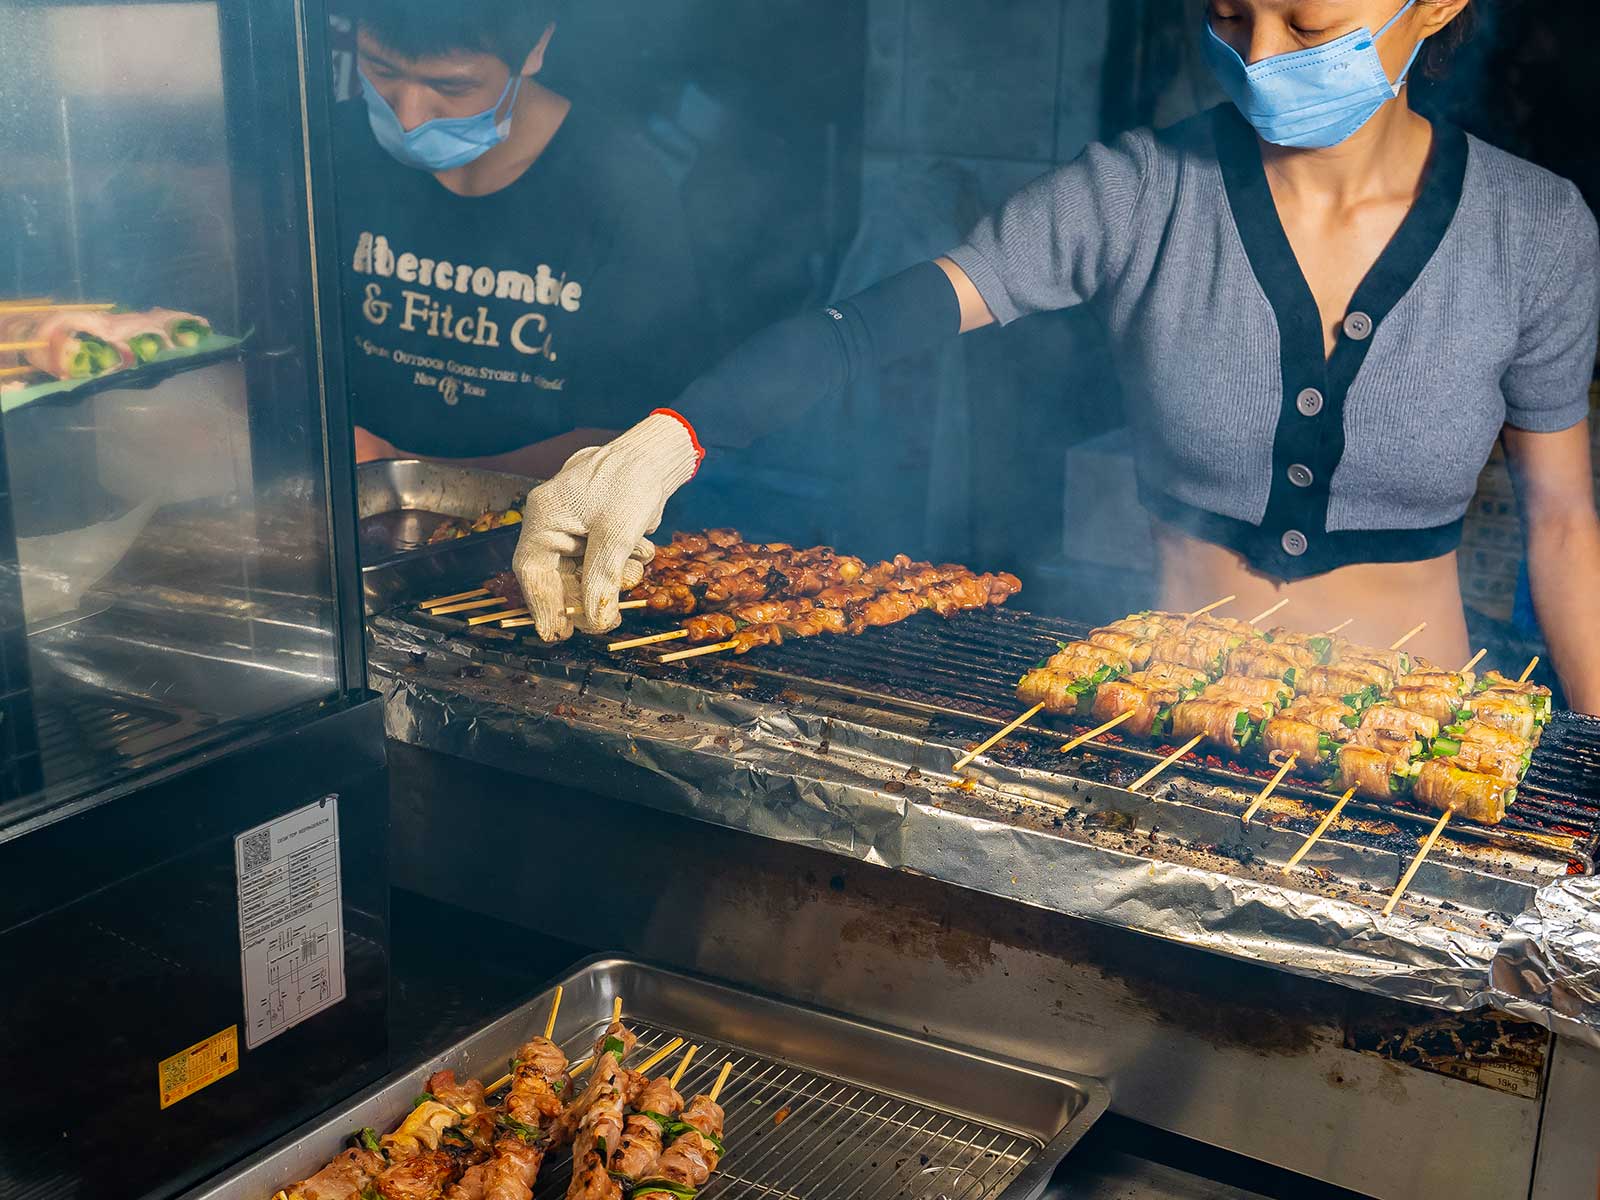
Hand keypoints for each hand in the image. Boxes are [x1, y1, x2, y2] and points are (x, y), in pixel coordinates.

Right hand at [511, 413, 701, 639]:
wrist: (658, 455)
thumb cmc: (630, 482)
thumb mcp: (617, 535)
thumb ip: (602, 580)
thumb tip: (595, 623)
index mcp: (544, 518)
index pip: (533, 572)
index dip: (544, 607)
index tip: (557, 636)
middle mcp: (554, 523)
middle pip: (560, 576)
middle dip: (587, 597)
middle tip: (606, 623)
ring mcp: (576, 525)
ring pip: (586, 570)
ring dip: (613, 576)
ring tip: (634, 565)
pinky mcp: (598, 527)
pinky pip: (604, 557)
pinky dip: (623, 560)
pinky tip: (641, 546)